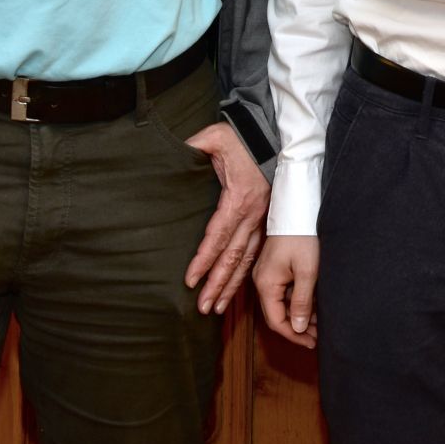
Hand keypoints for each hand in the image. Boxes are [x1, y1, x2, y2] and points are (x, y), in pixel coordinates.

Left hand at [181, 120, 268, 314]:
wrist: (273, 135)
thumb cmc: (242, 138)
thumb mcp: (215, 136)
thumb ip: (193, 145)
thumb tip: (171, 153)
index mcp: (239, 199)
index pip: (218, 236)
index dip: (204, 260)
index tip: (190, 280)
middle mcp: (252, 216)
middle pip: (234, 257)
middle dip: (218, 284)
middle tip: (204, 308)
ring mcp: (262, 220)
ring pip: (247, 260)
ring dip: (233, 285)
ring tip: (218, 308)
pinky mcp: (266, 221)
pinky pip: (255, 253)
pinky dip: (245, 273)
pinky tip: (236, 289)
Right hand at [254, 234, 319, 347]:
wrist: (298, 209)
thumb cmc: (303, 236)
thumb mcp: (307, 271)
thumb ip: (301, 302)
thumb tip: (297, 328)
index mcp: (266, 284)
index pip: (276, 320)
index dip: (293, 335)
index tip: (311, 342)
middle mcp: (261, 281)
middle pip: (277, 313)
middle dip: (297, 327)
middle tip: (318, 335)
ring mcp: (267, 273)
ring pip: (281, 303)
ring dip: (298, 314)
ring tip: (319, 321)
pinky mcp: (274, 267)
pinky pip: (283, 290)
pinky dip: (297, 300)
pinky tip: (313, 302)